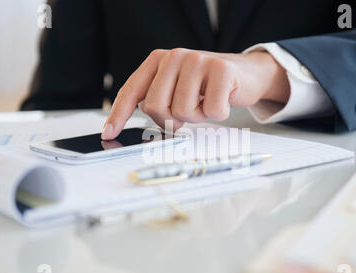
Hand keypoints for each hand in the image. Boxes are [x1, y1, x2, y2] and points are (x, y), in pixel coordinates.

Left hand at [102, 48, 289, 139]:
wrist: (246, 73)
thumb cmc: (208, 85)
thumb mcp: (178, 88)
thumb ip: (158, 97)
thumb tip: (142, 112)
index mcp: (159, 60)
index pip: (132, 90)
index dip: (119, 114)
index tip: (109, 133)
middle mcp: (175, 57)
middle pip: (156, 107)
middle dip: (171, 119)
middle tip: (188, 111)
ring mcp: (198, 61)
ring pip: (183, 112)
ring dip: (198, 116)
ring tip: (206, 102)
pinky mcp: (222, 70)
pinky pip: (212, 112)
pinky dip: (218, 114)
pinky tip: (222, 100)